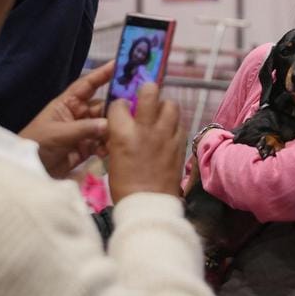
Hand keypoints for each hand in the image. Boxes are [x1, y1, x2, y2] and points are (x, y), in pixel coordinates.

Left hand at [20, 60, 114, 177]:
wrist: (29, 169)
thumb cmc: (37, 143)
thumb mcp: (58, 133)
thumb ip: (84, 128)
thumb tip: (108, 124)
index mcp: (68, 103)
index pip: (88, 85)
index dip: (102, 74)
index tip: (119, 64)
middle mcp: (79, 114)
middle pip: (102, 106)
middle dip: (115, 108)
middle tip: (132, 110)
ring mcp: (84, 131)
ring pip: (105, 125)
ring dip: (112, 130)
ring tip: (120, 135)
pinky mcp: (87, 147)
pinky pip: (103, 143)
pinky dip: (107, 146)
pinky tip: (108, 151)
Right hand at [106, 83, 185, 202]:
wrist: (149, 204)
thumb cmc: (124, 185)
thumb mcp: (113, 157)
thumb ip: (119, 136)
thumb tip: (123, 124)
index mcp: (123, 133)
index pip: (120, 104)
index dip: (120, 105)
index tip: (122, 110)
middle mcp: (146, 128)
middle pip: (150, 92)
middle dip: (147, 90)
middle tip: (146, 98)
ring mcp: (166, 134)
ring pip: (171, 104)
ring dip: (164, 107)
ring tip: (160, 116)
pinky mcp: (181, 142)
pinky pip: (180, 123)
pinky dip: (174, 124)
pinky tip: (169, 131)